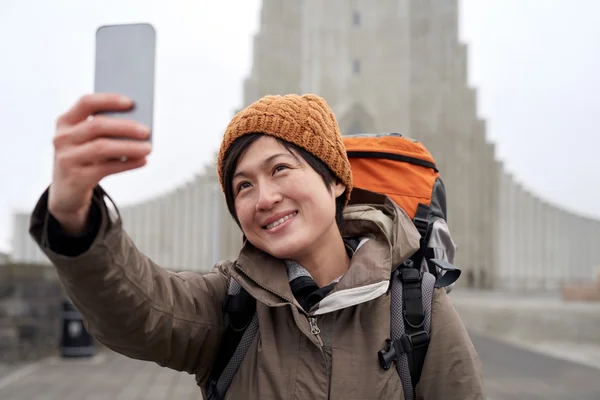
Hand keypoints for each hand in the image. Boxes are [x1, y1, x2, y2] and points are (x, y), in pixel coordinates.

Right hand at [48, 93, 151, 234]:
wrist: (66, 192)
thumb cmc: (85, 158)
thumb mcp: (88, 141)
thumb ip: (106, 131)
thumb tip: (138, 126)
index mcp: (65, 122)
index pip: (86, 103)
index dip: (108, 100)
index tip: (131, 102)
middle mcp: (62, 138)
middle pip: (97, 126)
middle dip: (125, 127)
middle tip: (147, 130)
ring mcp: (67, 158)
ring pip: (102, 148)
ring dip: (129, 147)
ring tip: (149, 148)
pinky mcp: (76, 178)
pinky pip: (107, 168)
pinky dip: (127, 164)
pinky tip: (143, 161)